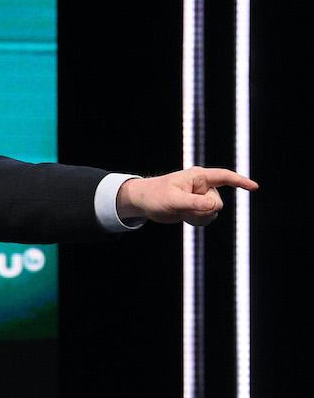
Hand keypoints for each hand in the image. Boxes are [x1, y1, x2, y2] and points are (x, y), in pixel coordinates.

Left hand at [115, 167, 257, 225]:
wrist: (143, 202)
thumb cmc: (155, 195)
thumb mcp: (174, 199)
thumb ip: (195, 202)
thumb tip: (216, 206)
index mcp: (198, 176)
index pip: (224, 177)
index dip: (240, 181)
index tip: (255, 187)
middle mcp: (203, 186)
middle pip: (218, 202)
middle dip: (204, 210)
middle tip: (183, 208)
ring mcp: (201, 197)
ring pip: (214, 212)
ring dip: (200, 216)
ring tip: (182, 212)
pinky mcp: (197, 207)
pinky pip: (207, 218)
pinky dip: (199, 221)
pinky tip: (185, 217)